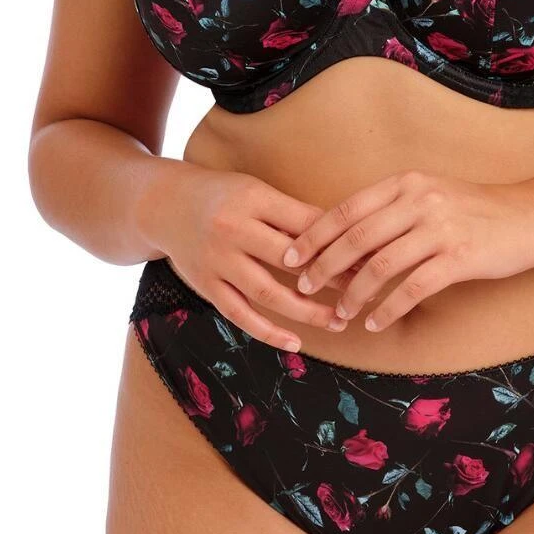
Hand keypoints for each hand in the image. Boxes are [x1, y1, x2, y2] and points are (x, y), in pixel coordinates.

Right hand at [140, 161, 358, 351]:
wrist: (164, 204)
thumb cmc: (223, 194)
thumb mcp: (256, 191)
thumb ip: (293, 213)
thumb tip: (344, 235)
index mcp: (253, 199)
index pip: (304, 224)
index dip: (338, 242)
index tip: (369, 257)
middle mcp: (233, 229)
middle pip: (290, 259)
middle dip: (330, 277)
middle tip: (364, 291)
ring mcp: (217, 260)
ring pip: (267, 292)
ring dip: (306, 311)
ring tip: (338, 321)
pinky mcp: (206, 285)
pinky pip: (239, 313)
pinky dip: (267, 330)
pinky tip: (294, 342)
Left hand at [280, 170, 533, 332]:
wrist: (531, 217)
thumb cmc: (476, 209)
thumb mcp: (431, 193)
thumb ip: (393, 208)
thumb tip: (345, 236)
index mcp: (406, 183)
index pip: (346, 210)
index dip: (315, 235)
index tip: (291, 256)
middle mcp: (419, 201)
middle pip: (356, 238)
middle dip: (324, 267)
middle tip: (304, 288)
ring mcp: (440, 229)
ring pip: (380, 266)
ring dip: (353, 295)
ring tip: (340, 315)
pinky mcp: (459, 257)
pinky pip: (412, 288)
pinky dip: (388, 309)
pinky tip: (376, 323)